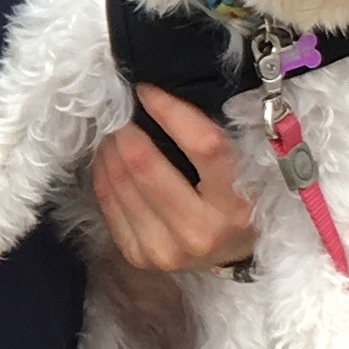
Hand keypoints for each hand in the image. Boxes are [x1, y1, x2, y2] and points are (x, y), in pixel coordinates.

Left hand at [89, 85, 260, 272]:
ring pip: (119, 182)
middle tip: (121, 111)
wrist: (230, 250)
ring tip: (112, 131)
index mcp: (235, 205)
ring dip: (109, 148)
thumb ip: (214, 137)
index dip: (169, 110)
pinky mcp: (139, 257)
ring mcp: (165, 250)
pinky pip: (107, 203)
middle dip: (126, 129)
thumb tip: (160, 97)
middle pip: (145, 165)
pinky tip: (107, 157)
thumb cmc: (239, 199)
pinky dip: (102, 172)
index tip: (146, 91)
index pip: (201, 145)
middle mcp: (199, 232)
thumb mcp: (245, 169)